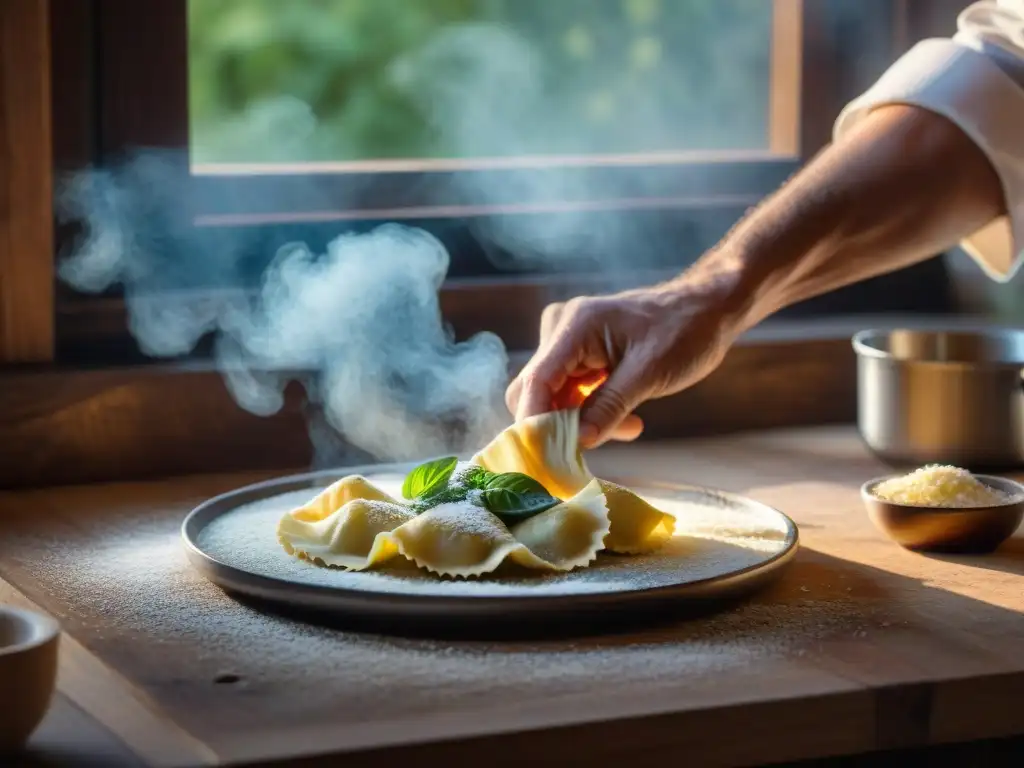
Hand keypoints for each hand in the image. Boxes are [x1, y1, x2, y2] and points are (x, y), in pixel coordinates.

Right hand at [506, 265, 748, 447]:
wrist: (707, 310)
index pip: (535, 382)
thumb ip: (609, 407)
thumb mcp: (649, 374)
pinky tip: (627, 420)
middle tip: (595, 447)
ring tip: (628, 427)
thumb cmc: (685, 332)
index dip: (535, 422)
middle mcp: (562, 330)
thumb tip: (578, 442)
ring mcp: (569, 342)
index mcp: (575, 326)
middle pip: (536, 391)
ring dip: (583, 421)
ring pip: (554, 397)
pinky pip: (572, 393)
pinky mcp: (580, 355)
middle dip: (561, 425)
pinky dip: (593, 412)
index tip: (547, 458)